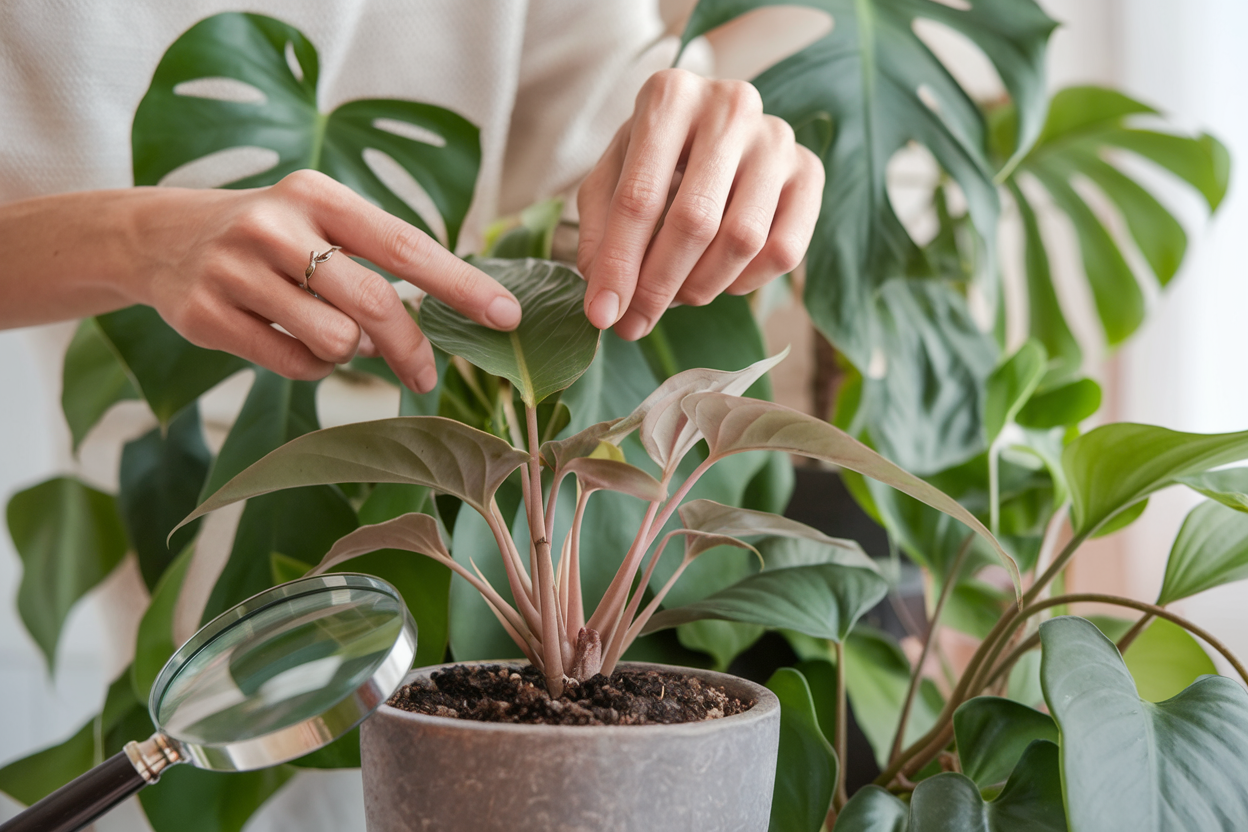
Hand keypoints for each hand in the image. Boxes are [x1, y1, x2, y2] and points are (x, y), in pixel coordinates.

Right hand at [133, 170, 520, 392]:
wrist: (159, 237)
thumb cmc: (271, 235)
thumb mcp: (320, 219)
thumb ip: (378, 255)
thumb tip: (452, 308)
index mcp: (318, 194)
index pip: (406, 244)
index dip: (460, 284)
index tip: (506, 316)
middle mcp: (277, 224)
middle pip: (375, 303)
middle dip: (410, 348)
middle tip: (426, 376)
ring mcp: (237, 269)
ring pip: (334, 341)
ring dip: (348, 352)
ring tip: (329, 333)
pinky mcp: (207, 313)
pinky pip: (291, 363)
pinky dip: (309, 365)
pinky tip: (293, 341)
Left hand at [576, 68, 823, 339]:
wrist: (708, 132)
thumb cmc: (651, 159)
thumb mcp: (608, 183)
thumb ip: (598, 235)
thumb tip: (606, 303)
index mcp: (670, 95)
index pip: (639, 196)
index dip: (619, 264)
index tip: (602, 314)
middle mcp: (730, 105)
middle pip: (695, 220)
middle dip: (659, 285)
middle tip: (636, 323)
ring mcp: (777, 137)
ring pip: (743, 239)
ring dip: (702, 286)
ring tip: (676, 295)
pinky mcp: (809, 170)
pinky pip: (784, 250)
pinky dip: (747, 281)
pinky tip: (722, 280)